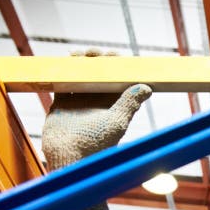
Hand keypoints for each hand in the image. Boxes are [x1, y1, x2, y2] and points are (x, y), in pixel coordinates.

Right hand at [42, 48, 151, 170]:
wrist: (69, 156)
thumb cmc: (97, 144)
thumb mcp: (116, 122)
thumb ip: (129, 104)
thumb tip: (147, 87)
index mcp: (114, 105)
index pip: (119, 80)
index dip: (118, 67)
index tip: (115, 56)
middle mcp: (98, 102)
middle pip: (100, 74)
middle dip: (98, 61)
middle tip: (94, 53)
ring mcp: (80, 101)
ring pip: (82, 75)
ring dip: (81, 63)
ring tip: (80, 55)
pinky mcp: (62, 102)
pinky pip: (64, 82)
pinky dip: (64, 72)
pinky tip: (65, 63)